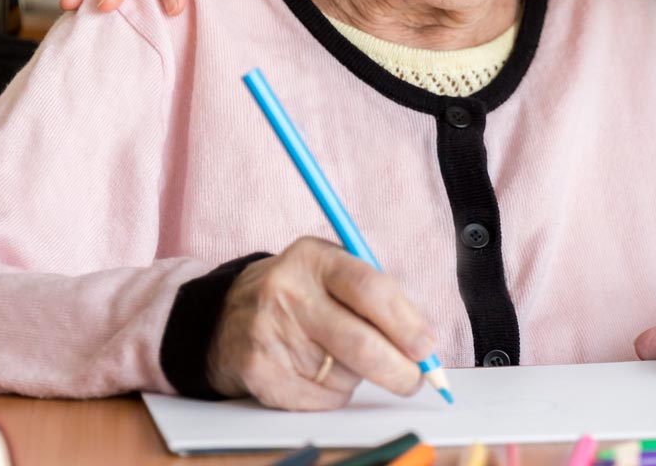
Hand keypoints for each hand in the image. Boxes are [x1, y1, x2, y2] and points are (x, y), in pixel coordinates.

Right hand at [207, 237, 439, 410]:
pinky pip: (320, 397)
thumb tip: (424, 346)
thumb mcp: (332, 272)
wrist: (228, 315)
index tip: (426, 346)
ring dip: (358, 376)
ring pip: (343, 374)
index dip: (405, 322)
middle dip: (397, 368)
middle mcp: (287, 292)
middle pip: (359, 342)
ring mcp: (269, 332)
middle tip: (415, 379)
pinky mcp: (259, 370)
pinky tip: (316, 371)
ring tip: (339, 356)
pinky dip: (333, 393)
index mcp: (314, 258)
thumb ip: (378, 298)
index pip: (369, 288)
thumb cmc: (302, 294)